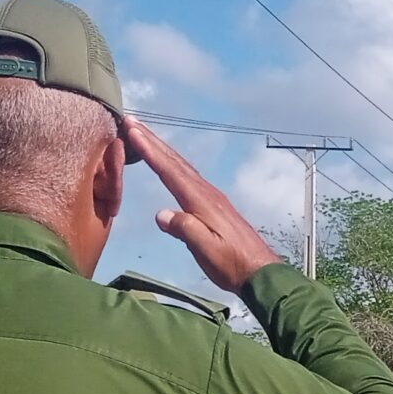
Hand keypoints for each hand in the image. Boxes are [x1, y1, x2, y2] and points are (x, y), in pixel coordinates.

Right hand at [127, 118, 284, 293]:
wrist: (260, 272)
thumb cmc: (232, 264)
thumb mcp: (206, 250)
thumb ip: (185, 230)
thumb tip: (160, 214)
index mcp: (201, 201)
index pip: (170, 171)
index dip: (150, 151)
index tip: (133, 131)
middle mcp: (206, 193)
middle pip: (175, 162)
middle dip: (153, 141)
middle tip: (133, 122)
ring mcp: (212, 197)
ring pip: (182, 167)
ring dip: (163, 150)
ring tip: (145, 136)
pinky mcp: (214, 205)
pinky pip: (188, 177)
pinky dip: (173, 165)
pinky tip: (170, 166)